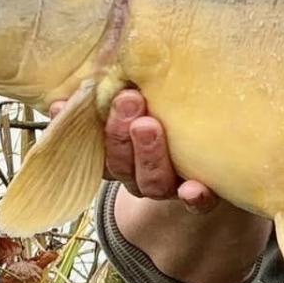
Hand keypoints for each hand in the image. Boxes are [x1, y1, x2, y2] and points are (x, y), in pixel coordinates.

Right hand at [48, 88, 222, 213]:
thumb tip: (76, 76)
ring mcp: (169, 187)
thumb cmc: (169, 112)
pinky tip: (193, 189)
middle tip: (128, 99)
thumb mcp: (139, 101)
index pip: (93, 148)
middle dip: (119, 133)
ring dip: (149, 155)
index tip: (68, 104)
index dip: (79, 130)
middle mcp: (139, 176)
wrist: (216, 151)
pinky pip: (198, 205)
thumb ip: (115, 90)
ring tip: (150, 124)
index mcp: (118, 157)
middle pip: (122, 165)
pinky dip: (195, 197)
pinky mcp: (202, 197)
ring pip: (152, 182)